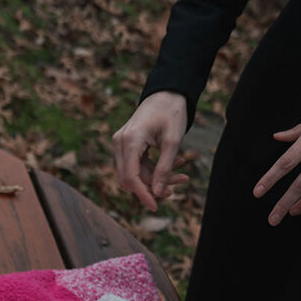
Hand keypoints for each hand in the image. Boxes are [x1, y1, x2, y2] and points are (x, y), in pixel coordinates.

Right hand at [112, 91, 191, 211]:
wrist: (166, 92)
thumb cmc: (171, 112)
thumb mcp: (172, 142)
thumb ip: (164, 168)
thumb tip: (157, 194)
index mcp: (130, 140)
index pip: (131, 177)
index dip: (142, 195)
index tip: (156, 207)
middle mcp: (120, 143)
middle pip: (130, 178)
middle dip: (151, 187)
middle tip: (174, 189)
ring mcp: (121, 144)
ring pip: (134, 174)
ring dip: (154, 179)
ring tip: (180, 177)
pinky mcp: (126, 145)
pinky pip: (137, 165)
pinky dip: (153, 170)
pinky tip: (174, 167)